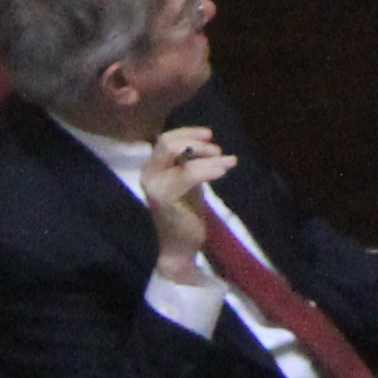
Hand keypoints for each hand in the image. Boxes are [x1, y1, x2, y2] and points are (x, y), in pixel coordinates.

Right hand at [141, 125, 229, 273]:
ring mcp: (154, 185)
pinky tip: (223, 170)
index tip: (209, 135)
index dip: (188, 133)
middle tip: (217, 150)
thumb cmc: (185, 211)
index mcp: (153, 168)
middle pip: (167, 143)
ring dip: (209, 157)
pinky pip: (189, 174)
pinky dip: (209, 168)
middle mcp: (148, 174)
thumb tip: (205, 143)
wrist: (180, 244)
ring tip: (228, 162)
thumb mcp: (188, 181)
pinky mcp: (164, 198)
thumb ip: (190, 163)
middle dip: (195, 142)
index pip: (166, 139)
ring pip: (181, 156)